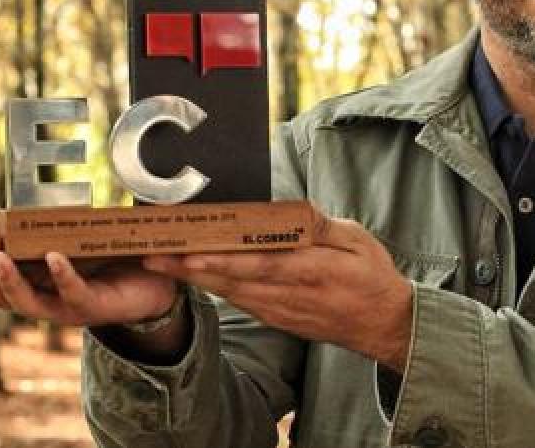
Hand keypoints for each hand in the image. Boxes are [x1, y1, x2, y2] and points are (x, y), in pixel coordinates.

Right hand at [0, 211, 178, 327]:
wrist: (151, 276)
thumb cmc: (100, 254)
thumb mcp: (56, 235)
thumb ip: (21, 227)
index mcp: (23, 280)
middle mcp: (37, 298)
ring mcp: (62, 306)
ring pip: (22, 303)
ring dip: (5, 278)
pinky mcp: (92, 307)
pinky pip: (71, 296)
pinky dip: (60, 276)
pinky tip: (54, 256)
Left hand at [144, 208, 413, 371]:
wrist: (382, 324)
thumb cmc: (371, 276)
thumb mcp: (359, 241)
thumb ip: (323, 226)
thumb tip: (291, 211)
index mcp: (313, 271)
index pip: (260, 265)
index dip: (223, 261)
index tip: (190, 252)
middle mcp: (290, 295)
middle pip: (232, 280)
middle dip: (189, 268)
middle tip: (152, 254)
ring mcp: (279, 311)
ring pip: (229, 292)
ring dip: (193, 279)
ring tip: (159, 261)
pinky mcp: (275, 318)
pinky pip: (237, 300)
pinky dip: (212, 288)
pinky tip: (190, 276)